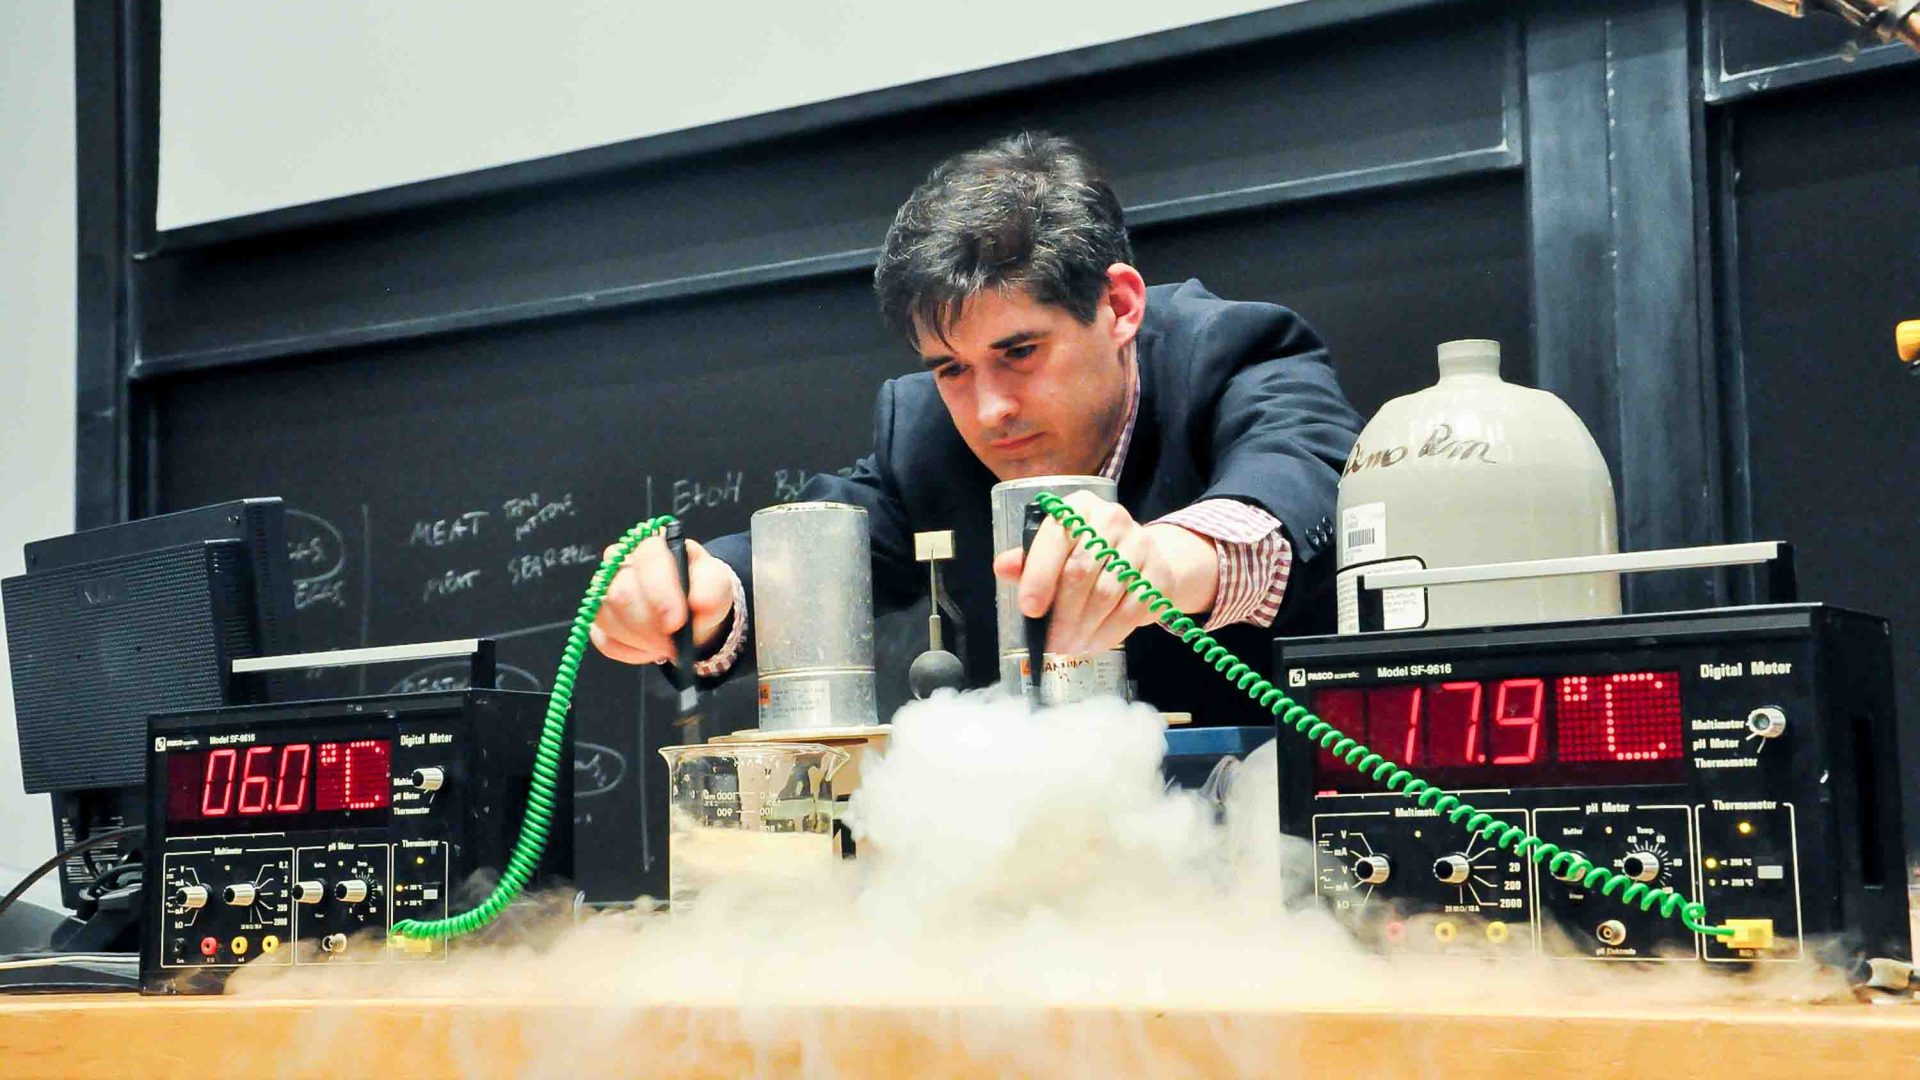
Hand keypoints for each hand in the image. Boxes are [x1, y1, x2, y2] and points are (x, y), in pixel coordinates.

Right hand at [589, 534, 733, 664]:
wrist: (691, 611)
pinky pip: (606, 641)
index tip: (676, 622)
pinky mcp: (597, 618)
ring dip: (642, 641)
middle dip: (650, 626)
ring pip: (608, 619)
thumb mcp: (716, 584)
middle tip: (673, 643)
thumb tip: (698, 603)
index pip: (647, 559)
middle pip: (621, 594)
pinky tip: (651, 648)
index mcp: (652, 544)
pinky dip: (633, 652)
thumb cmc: (700, 589)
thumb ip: (711, 589)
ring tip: (667, 643)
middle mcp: (620, 560)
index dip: (660, 592)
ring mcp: (603, 589)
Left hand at [992, 491, 1218, 653]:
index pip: (1056, 538)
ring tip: (1067, 646)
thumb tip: (1003, 567)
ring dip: (1082, 629)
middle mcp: (1111, 519)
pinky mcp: (1158, 575)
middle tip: (1049, 641)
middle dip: (1061, 614)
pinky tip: (1091, 643)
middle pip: (1080, 571)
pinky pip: (1130, 612)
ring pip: (1105, 595)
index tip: (1029, 609)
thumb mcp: (1054, 552)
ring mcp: (1140, 546)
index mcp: (1079, 508)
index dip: (1039, 577)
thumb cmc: (1087, 555)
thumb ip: (1028, 560)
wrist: (1143, 560)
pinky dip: (1107, 634)